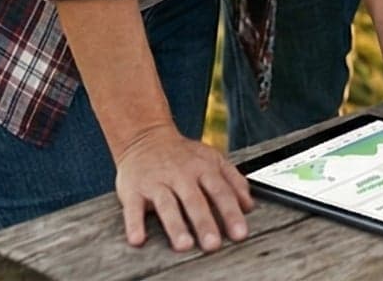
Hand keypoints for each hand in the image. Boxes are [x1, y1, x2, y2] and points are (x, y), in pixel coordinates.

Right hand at [114, 126, 252, 251]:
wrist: (145, 137)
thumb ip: (233, 181)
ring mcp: (156, 182)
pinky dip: (134, 224)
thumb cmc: (183, 155)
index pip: (221, 192)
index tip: (239, 233)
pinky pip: (133, 208)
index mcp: (203, 168)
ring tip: (184, 244)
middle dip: (205, 223)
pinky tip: (138, 239)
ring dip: (175, 225)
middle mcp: (180, 175)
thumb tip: (249, 205)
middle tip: (213, 244)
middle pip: (195, 200)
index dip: (231, 213)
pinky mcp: (134, 190)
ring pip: (167, 205)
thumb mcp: (212, 160)